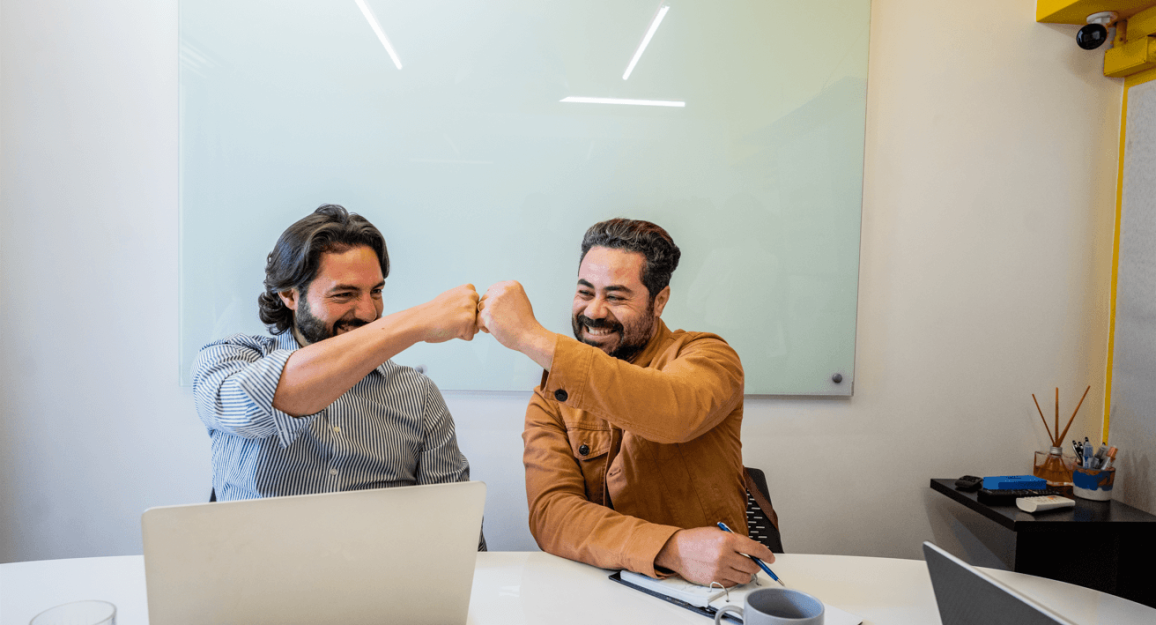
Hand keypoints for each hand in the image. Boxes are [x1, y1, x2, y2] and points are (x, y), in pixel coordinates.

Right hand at [416, 284, 478, 342]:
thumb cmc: (434, 312)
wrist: (420, 320)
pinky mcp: (469, 321)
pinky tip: (450, 329)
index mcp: (469, 288)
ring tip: (450, 323)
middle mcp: (472, 296)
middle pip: (477, 317)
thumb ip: (465, 300)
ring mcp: (471, 308)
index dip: (464, 312)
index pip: (476, 307)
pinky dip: (460, 336)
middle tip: (450, 317)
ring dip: (463, 329)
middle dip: (466, 321)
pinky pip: (469, 336)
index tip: (451, 310)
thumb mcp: (452, 297)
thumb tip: (478, 309)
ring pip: (474, 327)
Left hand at [476, 281, 555, 368]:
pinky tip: (495, 330)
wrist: (529, 335)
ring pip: (480, 308)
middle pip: (485, 298)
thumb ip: (506, 295)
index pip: (493, 289)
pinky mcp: (487, 313)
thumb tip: (489, 295)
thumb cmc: (525, 322)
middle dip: (490, 309)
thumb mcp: (520, 300)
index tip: (505, 312)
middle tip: (503, 319)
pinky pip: (478, 319)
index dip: (496, 302)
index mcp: (511, 285)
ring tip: (499, 324)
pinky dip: (484, 327)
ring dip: (486, 317)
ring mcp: (494, 301)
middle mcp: (502, 290)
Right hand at [654, 527, 775, 586]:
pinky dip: (735, 579)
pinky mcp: (715, 580)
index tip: (770, 558)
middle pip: (752, 565)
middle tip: (754, 563)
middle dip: (756, 565)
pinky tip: (730, 572)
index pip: (755, 548)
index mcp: (727, 540)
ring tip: (741, 567)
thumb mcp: (718, 533)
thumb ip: (736, 541)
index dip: (766, 554)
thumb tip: (753, 551)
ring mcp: (720, 569)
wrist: (677, 550)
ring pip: (745, 577)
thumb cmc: (696, 539)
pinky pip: (733, 583)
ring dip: (746, 573)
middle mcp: (725, 555)